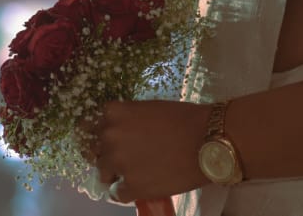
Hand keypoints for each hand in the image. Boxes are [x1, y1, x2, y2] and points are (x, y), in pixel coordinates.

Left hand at [92, 100, 210, 203]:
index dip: (107, 134)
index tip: (117, 140)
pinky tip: (140, 186)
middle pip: (95, 149)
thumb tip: (121, 132)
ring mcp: (118, 162)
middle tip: (128, 157)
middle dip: (109, 153)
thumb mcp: (147, 108)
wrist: (207, 141)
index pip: (95, 126)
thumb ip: (128, 119)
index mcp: (113, 113)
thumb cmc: (183, 119)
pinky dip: (126, 191)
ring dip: (116, 173)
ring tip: (135, 173)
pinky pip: (117, 193)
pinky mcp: (131, 186)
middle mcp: (109, 136)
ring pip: (103, 172)